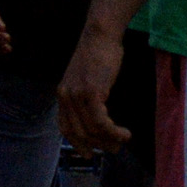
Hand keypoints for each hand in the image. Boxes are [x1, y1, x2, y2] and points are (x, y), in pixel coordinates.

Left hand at [56, 24, 128, 151]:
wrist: (101, 34)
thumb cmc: (98, 53)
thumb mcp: (85, 77)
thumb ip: (85, 96)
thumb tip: (97, 119)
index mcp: (62, 93)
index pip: (65, 127)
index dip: (77, 143)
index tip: (89, 153)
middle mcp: (66, 96)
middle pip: (79, 133)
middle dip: (97, 145)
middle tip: (114, 149)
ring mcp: (77, 95)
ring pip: (92, 130)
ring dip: (110, 140)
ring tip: (123, 140)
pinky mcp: (91, 93)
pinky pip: (101, 122)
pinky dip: (114, 132)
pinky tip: (124, 133)